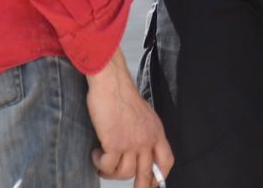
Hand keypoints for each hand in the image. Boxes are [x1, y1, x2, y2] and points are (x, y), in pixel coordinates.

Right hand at [87, 50, 172, 185]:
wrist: (112, 84)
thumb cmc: (123, 96)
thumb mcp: (143, 115)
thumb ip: (146, 133)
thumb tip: (141, 152)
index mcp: (156, 132)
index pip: (166, 160)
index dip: (161, 176)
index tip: (155, 184)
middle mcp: (147, 140)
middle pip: (147, 173)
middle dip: (141, 187)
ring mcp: (131, 143)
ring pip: (124, 173)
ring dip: (110, 172)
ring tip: (103, 161)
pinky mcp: (115, 144)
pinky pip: (107, 166)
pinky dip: (99, 163)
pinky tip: (96, 153)